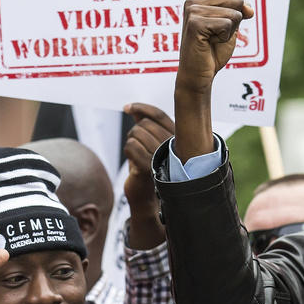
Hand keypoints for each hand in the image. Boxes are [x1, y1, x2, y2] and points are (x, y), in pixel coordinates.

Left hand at [122, 102, 174, 248]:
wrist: (145, 195)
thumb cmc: (146, 167)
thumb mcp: (146, 143)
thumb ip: (143, 124)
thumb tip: (133, 109)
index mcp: (176, 137)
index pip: (159, 115)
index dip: (142, 108)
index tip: (127, 108)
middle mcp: (173, 146)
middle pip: (144, 124)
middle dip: (134, 132)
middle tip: (135, 144)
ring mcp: (163, 156)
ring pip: (136, 134)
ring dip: (130, 142)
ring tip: (135, 154)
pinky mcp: (150, 167)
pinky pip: (131, 146)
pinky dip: (127, 151)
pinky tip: (131, 159)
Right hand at [173, 0, 253, 160]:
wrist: (196, 81)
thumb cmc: (210, 59)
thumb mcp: (229, 30)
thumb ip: (238, 11)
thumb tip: (247, 6)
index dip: (239, 9)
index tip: (224, 30)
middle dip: (237, 20)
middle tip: (219, 42)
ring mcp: (192, 10)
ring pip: (235, 9)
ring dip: (231, 32)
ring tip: (213, 46)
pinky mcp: (195, 23)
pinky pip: (229, 21)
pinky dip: (227, 38)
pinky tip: (211, 49)